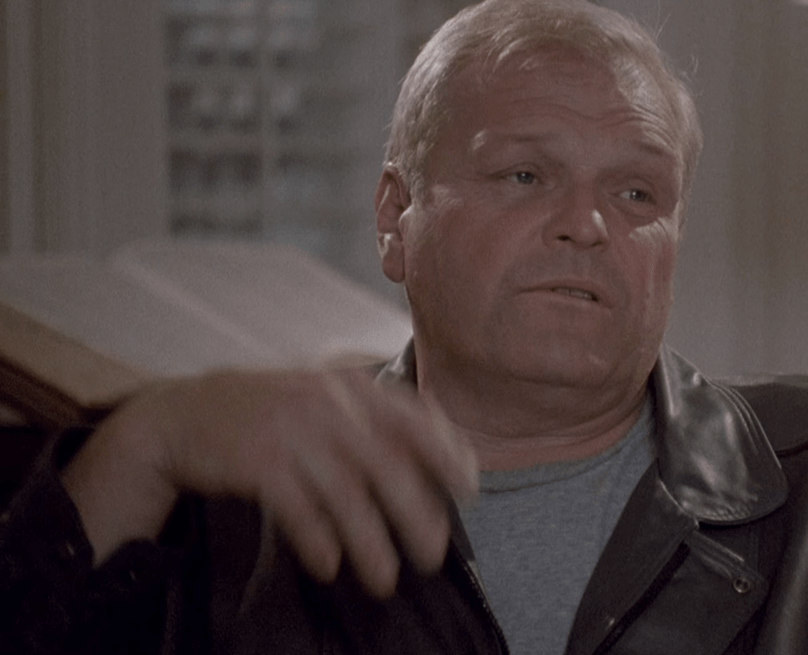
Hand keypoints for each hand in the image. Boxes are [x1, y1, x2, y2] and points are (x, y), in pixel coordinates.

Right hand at [62, 367, 477, 597]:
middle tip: (433, 555)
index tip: (468, 490)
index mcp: (353, 385)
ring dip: (370, 545)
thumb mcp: (325, 398)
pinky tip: (330, 566)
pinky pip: (299, 510)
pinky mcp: (258, 461)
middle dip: (417, 516)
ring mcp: (292, 430)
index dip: (449, 454)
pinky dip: (318, 542)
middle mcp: (329, 403)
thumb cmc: (268, 414)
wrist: (182, 415)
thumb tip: (437, 463)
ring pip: (347, 496)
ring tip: (383, 580)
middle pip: (389, 465)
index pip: (417, 417)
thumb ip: (375, 420)